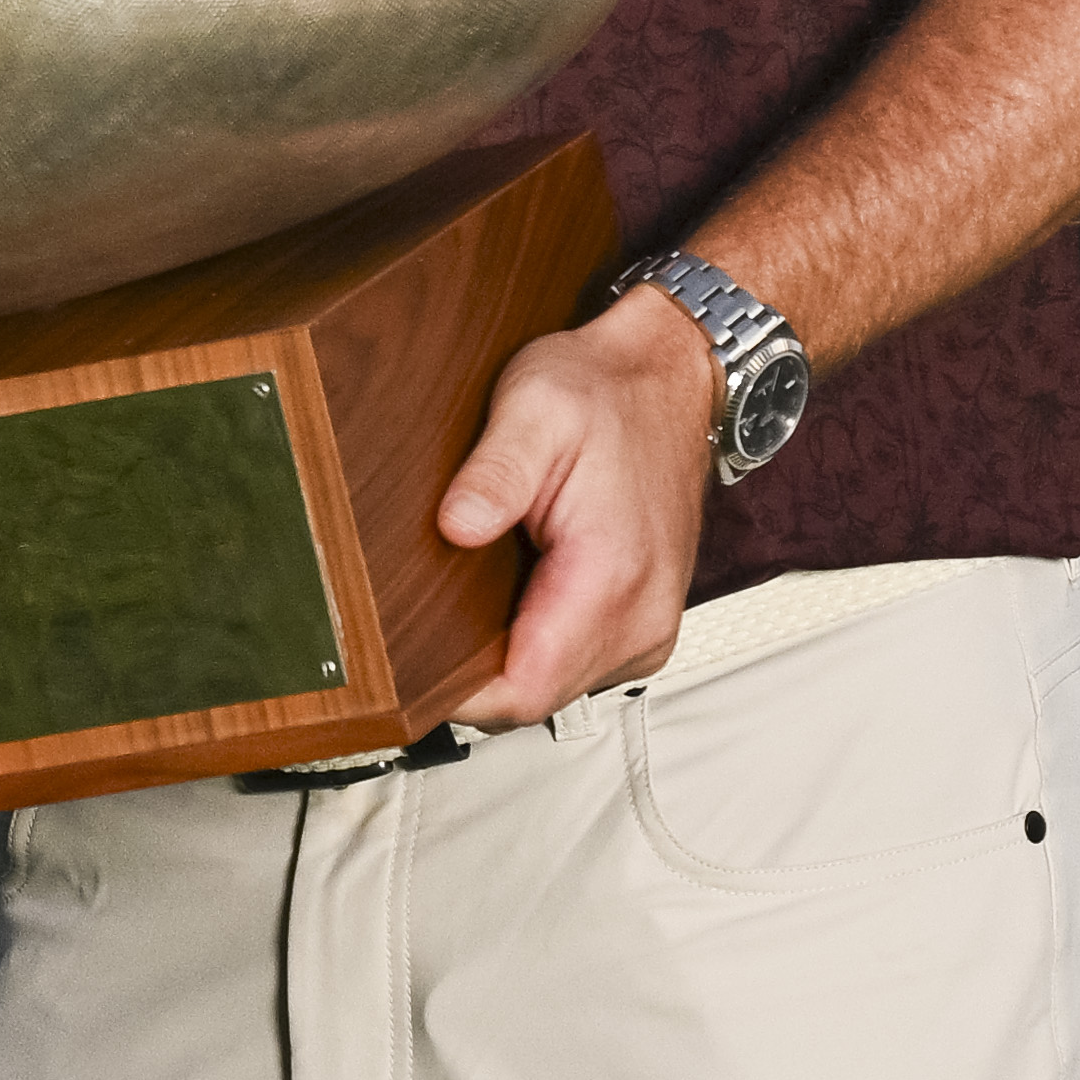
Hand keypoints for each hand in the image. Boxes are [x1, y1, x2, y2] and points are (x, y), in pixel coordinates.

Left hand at [425, 294, 716, 723]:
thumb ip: (495, 472)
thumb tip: (456, 526)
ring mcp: (648, 627)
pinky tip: (511, 595)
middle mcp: (643, 618)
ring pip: (553, 687)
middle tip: (423, 623)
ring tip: (471, 599)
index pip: (526, 690)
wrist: (668, 381)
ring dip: (504, 660)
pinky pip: (575, 664)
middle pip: (534, 699)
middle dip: (474, 675)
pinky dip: (535, 643)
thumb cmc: (605, 393)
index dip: (460, 693)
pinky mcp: (642, 624)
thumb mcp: (533, 408)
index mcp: (614, 576)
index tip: (411, 665)